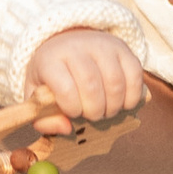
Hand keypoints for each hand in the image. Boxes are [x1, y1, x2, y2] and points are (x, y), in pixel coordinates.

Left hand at [22, 29, 148, 134]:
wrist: (66, 45)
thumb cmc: (51, 77)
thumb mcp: (37, 98)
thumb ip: (44, 120)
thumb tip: (67, 128)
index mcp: (50, 60)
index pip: (65, 89)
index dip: (72, 109)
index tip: (73, 112)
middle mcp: (76, 47)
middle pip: (92, 86)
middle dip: (95, 111)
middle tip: (92, 116)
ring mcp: (102, 45)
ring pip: (115, 82)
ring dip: (114, 106)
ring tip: (106, 111)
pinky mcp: (122, 48)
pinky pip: (135, 74)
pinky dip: (132, 96)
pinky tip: (123, 103)